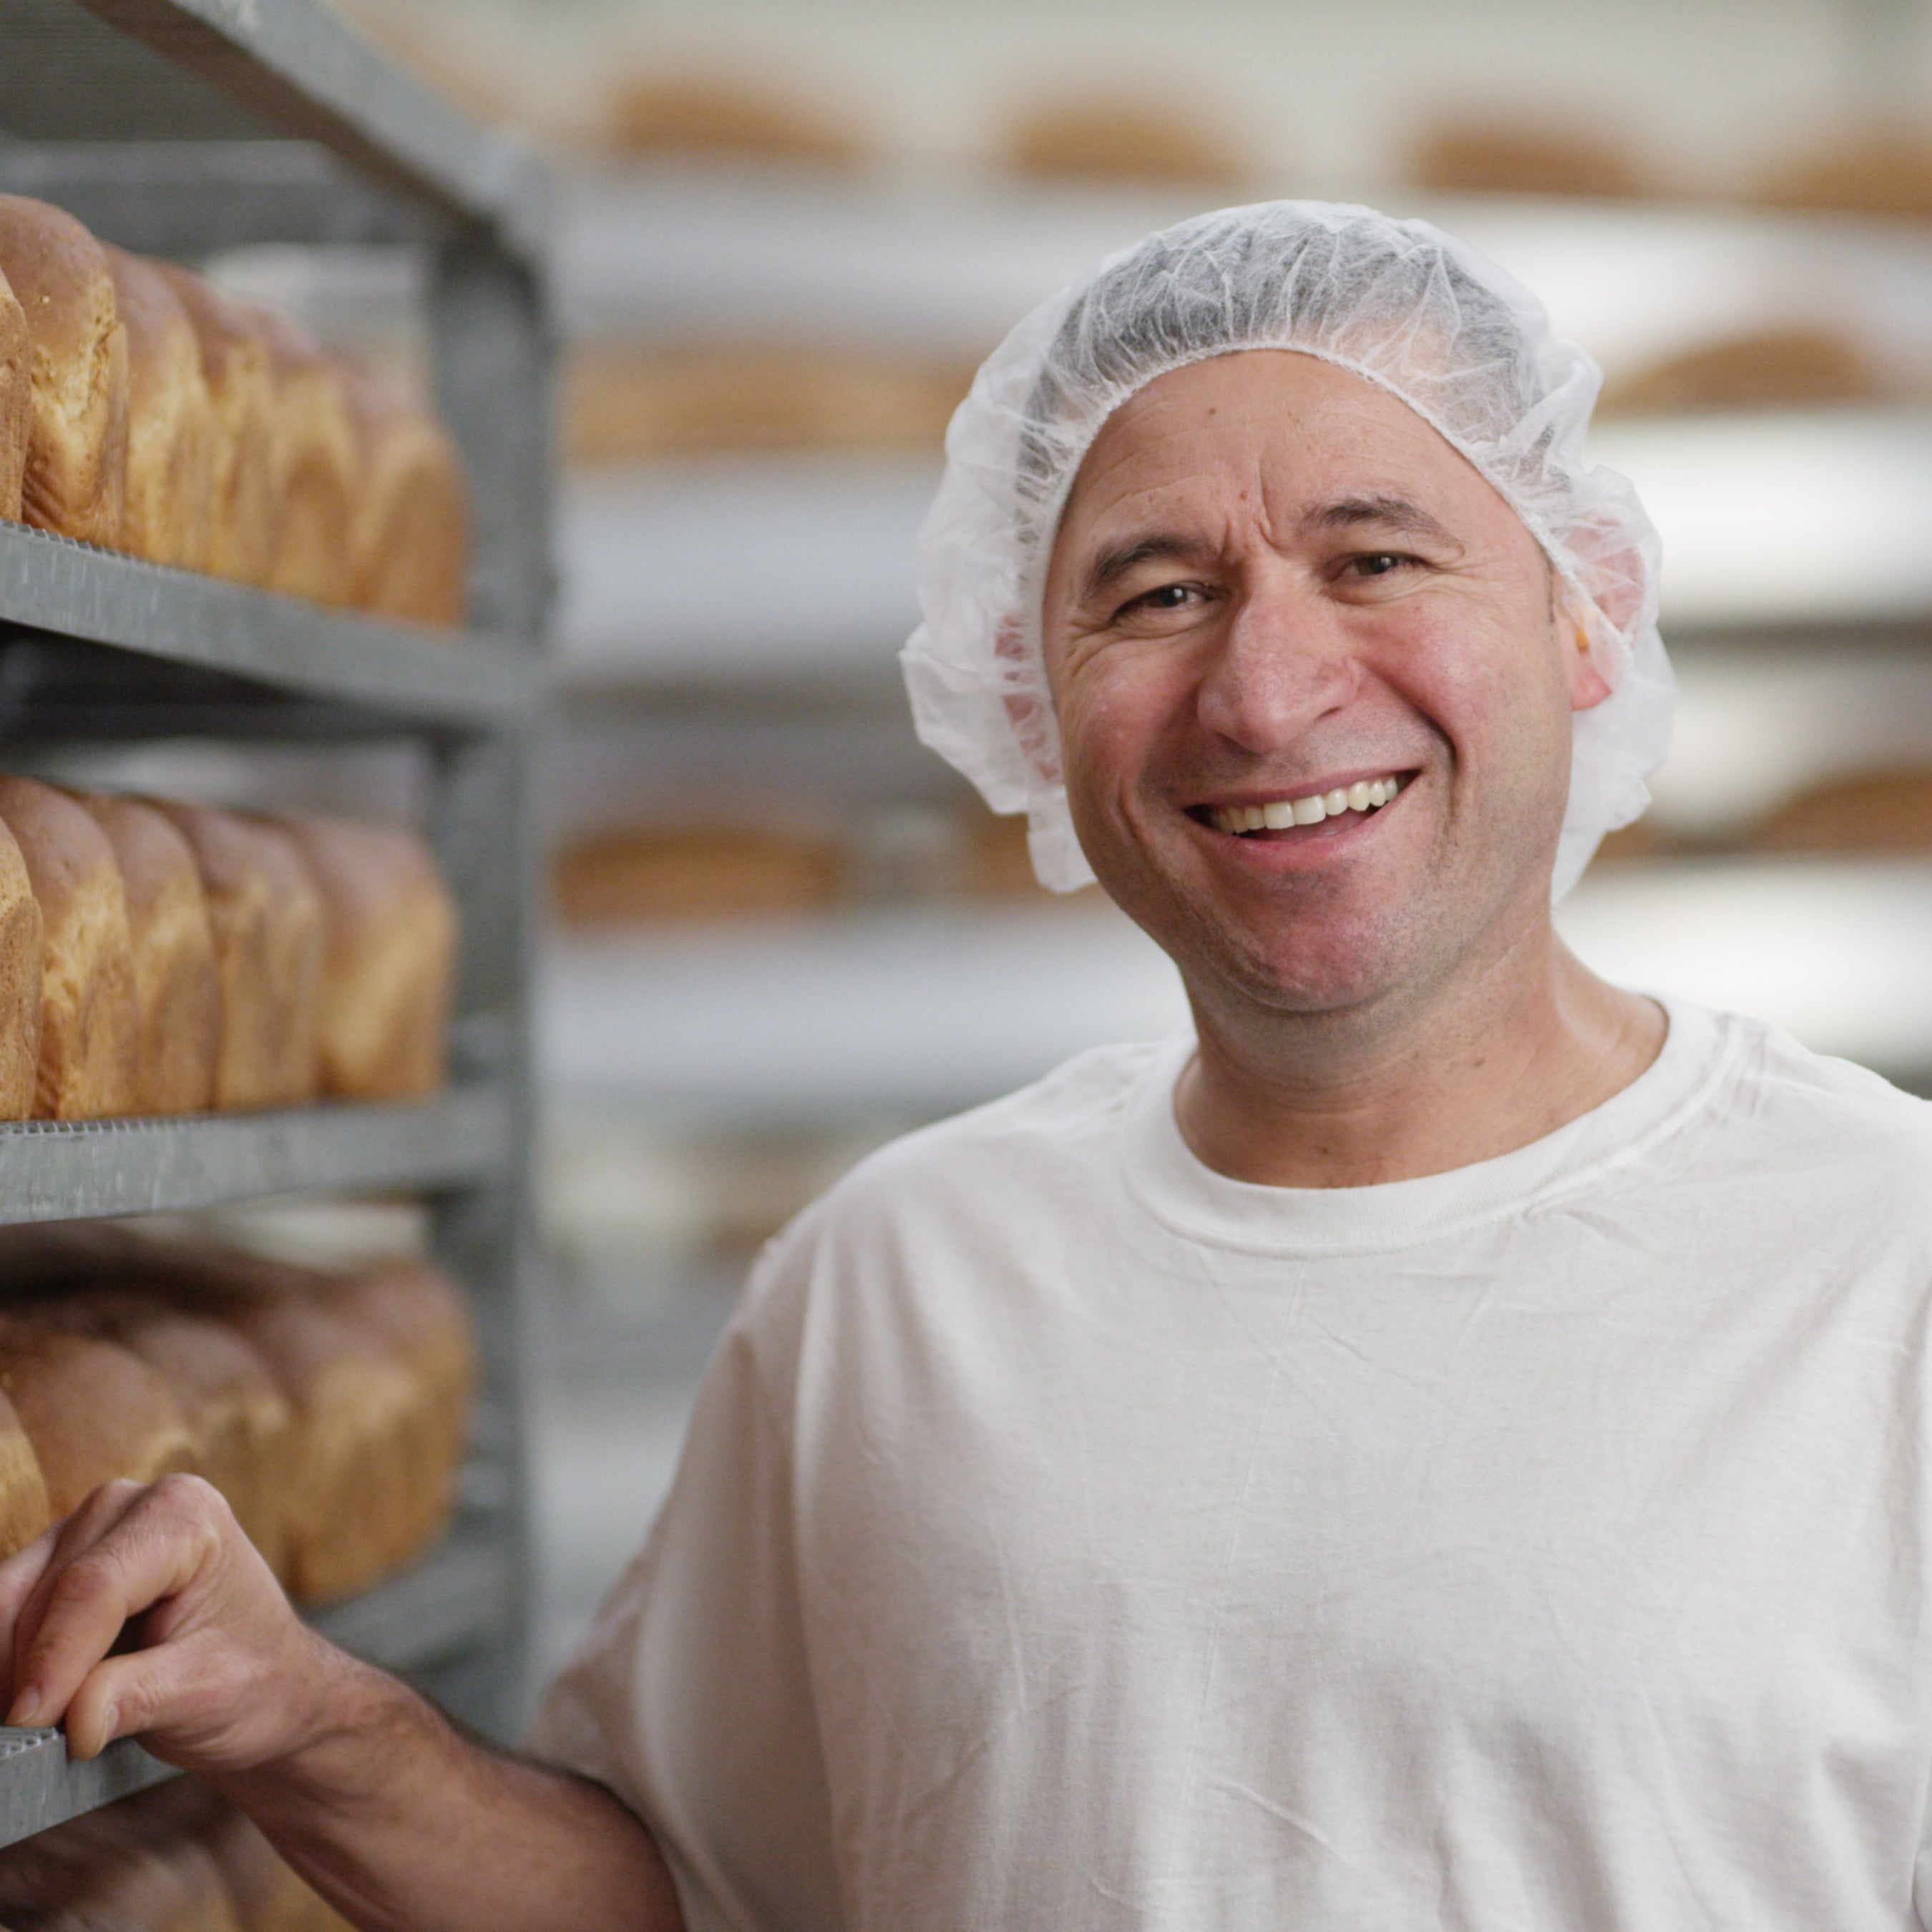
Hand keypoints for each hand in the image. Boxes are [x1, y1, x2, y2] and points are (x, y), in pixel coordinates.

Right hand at [0, 1476, 335, 1769]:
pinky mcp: (60, 1558)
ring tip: (34, 1730)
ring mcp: (90, 1527)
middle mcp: (131, 1504)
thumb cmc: (254, 1677)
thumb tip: (75, 1720)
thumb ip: (139, 1698)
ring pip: (12, 1599)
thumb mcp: (209, 1693)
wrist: (267, 1679)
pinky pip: (8, 1606)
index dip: (54, 1658)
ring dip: (10, 1667)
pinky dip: (7, 1659)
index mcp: (185, 1515)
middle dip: (29, 1673)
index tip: (30, 1723)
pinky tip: (25, 1702)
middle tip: (32, 1742)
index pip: (96, 1586)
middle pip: (46, 1593)